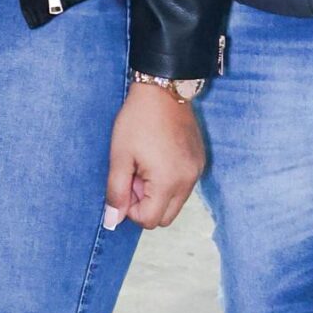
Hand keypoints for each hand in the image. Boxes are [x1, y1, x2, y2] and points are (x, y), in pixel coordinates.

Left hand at [104, 84, 204, 230]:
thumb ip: (116, 192)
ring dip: (157, 193)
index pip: (149, 220)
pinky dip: (169, 181)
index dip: (131, 208)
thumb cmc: (137, 120)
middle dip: (145, 204)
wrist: (164, 89)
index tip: (125, 182)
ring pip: (175, 203)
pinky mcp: (199, 161)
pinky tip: (157, 157)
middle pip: (165, 218)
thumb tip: (113, 222)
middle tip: (134, 175)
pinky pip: (184, 186)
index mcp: (168, 182)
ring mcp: (196, 171)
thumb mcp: (120, 156)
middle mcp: (188, 181)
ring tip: (145, 165)